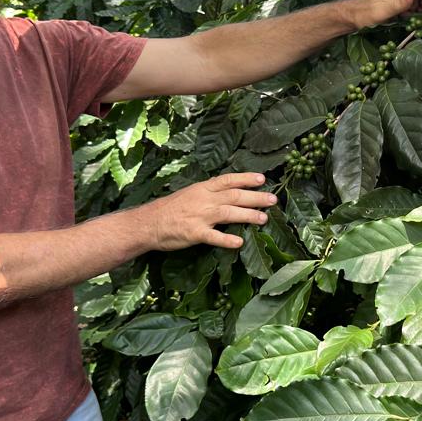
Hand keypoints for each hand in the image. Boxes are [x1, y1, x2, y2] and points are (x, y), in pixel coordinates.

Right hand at [144, 173, 276, 250]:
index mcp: (202, 188)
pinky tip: (239, 242)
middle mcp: (204, 199)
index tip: (263, 179)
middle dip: (256, 197)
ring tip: (263, 219)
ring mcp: (200, 216)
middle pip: (235, 196)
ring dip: (248, 215)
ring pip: (229, 213)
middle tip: (273, 200)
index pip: (228, 180)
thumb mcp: (190, 193)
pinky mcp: (195, 233)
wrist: (148, 223)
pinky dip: (227, 240)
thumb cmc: (169, 209)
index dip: (246, 178)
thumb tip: (229, 192)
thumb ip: (209, 193)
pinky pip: (214, 237)